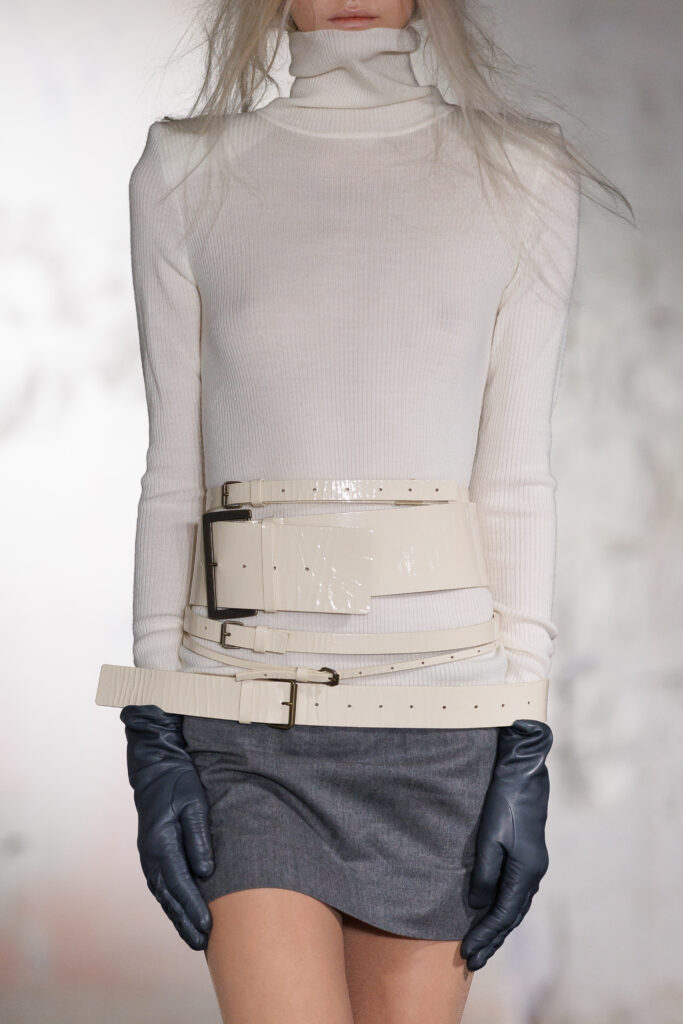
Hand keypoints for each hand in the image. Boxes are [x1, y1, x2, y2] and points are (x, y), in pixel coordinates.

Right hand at [120, 704, 215, 949]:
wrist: (156, 769)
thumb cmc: (179, 784)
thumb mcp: (194, 804)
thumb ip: (199, 837)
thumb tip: (206, 871)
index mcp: (160, 844)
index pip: (179, 884)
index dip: (193, 908)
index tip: (207, 927)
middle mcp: (151, 856)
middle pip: (169, 897)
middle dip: (185, 922)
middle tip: (203, 943)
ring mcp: (149, 857)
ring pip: (164, 896)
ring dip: (178, 917)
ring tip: (196, 938)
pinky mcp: (153, 855)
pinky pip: (163, 887)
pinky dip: (173, 903)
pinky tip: (184, 914)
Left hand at [460, 718, 552, 970]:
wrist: (523, 773)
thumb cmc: (503, 801)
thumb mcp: (489, 837)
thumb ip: (484, 873)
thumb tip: (477, 905)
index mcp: (526, 872)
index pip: (503, 915)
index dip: (485, 937)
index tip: (468, 954)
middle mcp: (533, 873)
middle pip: (511, 917)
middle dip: (492, 940)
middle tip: (472, 961)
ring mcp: (533, 865)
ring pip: (514, 906)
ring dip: (498, 927)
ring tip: (481, 945)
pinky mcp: (528, 855)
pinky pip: (515, 892)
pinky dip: (503, 908)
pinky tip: (492, 912)